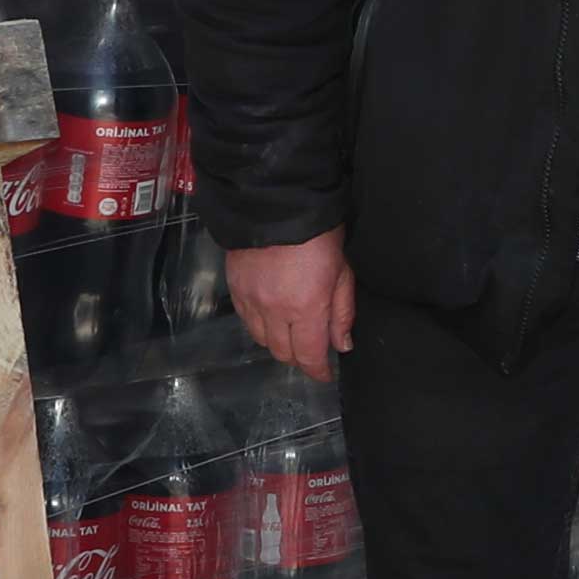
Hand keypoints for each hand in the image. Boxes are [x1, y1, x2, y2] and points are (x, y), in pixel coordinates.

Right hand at [227, 229, 352, 379]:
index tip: (324, 375)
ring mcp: (252, 301)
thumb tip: (343, 344)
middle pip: (284, 353)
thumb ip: (342, 312)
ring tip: (291, 333)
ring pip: (262, 340)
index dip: (318, 371)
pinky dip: (259, 325)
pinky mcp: (235, 289)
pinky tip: (270, 316)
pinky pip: (246, 320)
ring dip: (278, 343)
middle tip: (311, 351)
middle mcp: (275, 311)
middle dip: (299, 358)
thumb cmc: (319, 235)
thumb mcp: (342, 272)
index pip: (310, 356)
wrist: (277, 204)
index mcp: (307, 309)